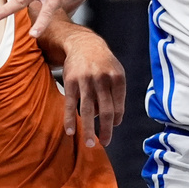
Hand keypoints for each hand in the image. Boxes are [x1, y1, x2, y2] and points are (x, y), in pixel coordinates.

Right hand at [58, 30, 124, 147]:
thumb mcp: (116, 72)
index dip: (116, 120)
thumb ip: (117, 95)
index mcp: (117, 78)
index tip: (113, 126)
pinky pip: (71, 104)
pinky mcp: (71, 81)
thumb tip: (114, 121)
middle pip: (106, 111)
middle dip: (106, 130)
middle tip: (105, 143)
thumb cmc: (103, 63)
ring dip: (88, 129)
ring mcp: (86, 80)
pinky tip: (70, 131)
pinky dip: (70, 119)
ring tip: (89, 143)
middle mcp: (102, 79)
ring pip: (88, 110)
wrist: (84, 44)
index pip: (118, 106)